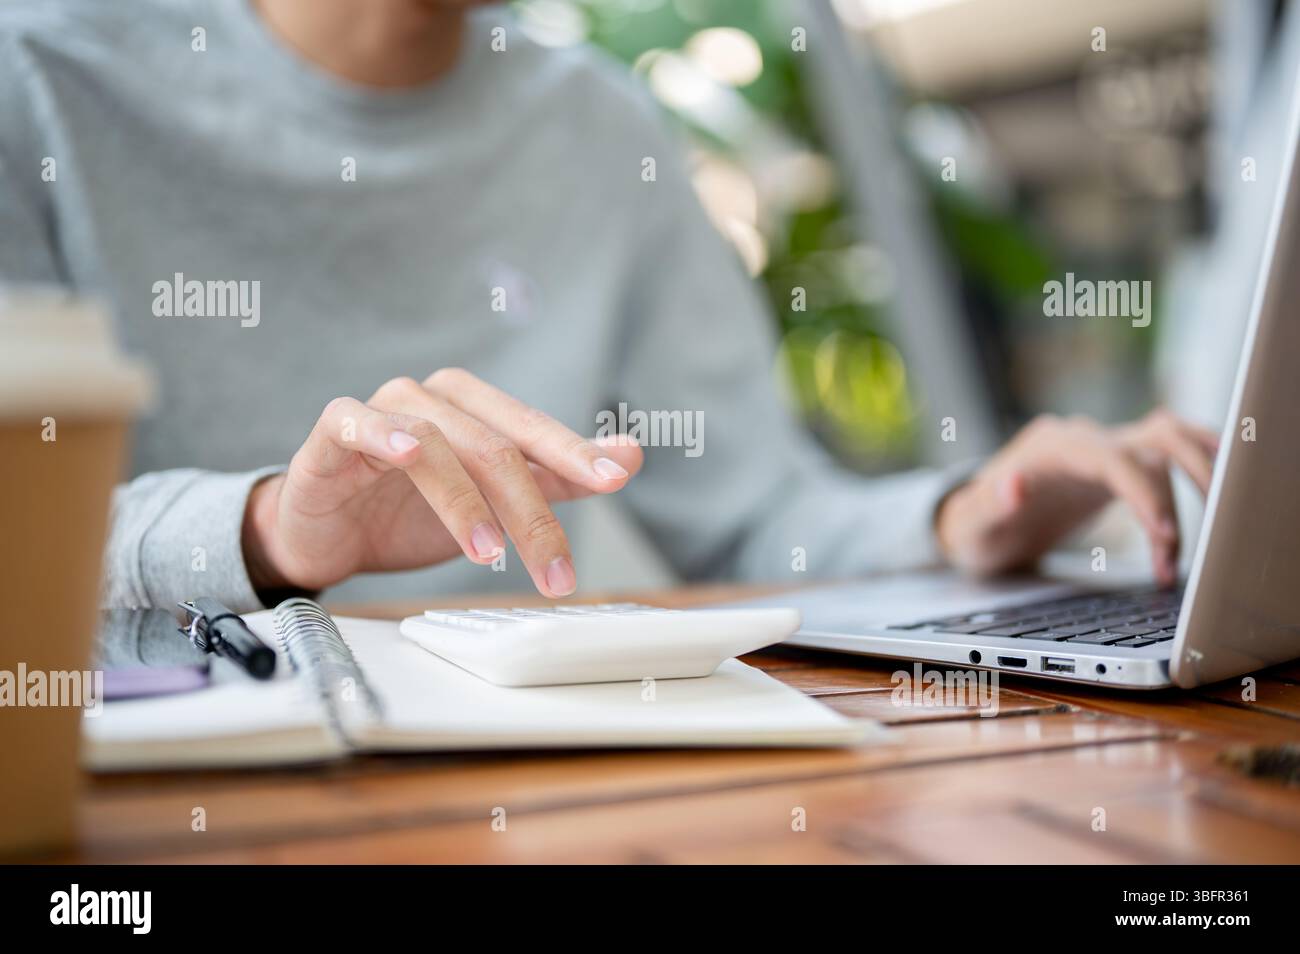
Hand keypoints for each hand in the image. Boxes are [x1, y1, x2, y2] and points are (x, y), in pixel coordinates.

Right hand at [241, 369, 643, 597]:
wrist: (328, 535)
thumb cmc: (409, 512)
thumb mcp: (495, 502)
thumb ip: (559, 479)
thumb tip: (631, 455)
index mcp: (474, 408)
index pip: (533, 429)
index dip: (576, 454)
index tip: (615, 479)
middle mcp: (431, 399)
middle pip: (493, 446)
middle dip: (530, 510)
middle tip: (556, 568)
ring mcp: (381, 410)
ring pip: (437, 443)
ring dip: (466, 500)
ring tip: (489, 551)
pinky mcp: (334, 430)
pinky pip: (356, 420)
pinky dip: (383, 432)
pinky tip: (406, 452)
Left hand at [935, 409, 1217, 585]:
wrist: (975, 522)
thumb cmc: (972, 525)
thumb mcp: (971, 523)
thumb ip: (989, 502)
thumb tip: (1013, 482)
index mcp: (1051, 446)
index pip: (1112, 457)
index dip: (1144, 493)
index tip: (1163, 536)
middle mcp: (1084, 440)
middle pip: (1158, 437)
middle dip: (1191, 482)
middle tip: (1188, 545)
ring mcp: (1104, 451)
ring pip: (1172, 447)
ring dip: (1194, 490)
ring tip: (1177, 557)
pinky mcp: (1118, 469)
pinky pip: (1165, 468)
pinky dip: (1184, 495)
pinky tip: (1184, 538)